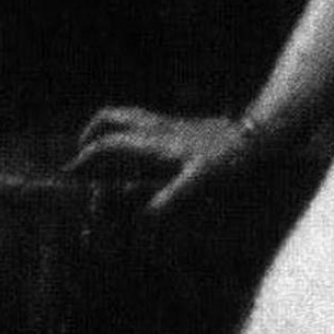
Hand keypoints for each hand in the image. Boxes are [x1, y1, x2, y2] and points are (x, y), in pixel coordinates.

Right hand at [69, 104, 281, 215]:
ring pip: (132, 116)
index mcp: (156, 140)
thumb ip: (172, 198)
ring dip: (112, 128)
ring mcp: (174, 123)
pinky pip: (149, 123)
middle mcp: (160, 127)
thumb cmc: (232, 155)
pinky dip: (135, 132)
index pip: (109, 143)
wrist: (262, 132)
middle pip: (114, 116)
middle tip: (84, 149)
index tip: (71, 171)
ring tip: (107, 150)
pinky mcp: (187, 125)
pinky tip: (144, 153)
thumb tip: (146, 217)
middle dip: (92, 129)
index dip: (87, 156)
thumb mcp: (202, 180)